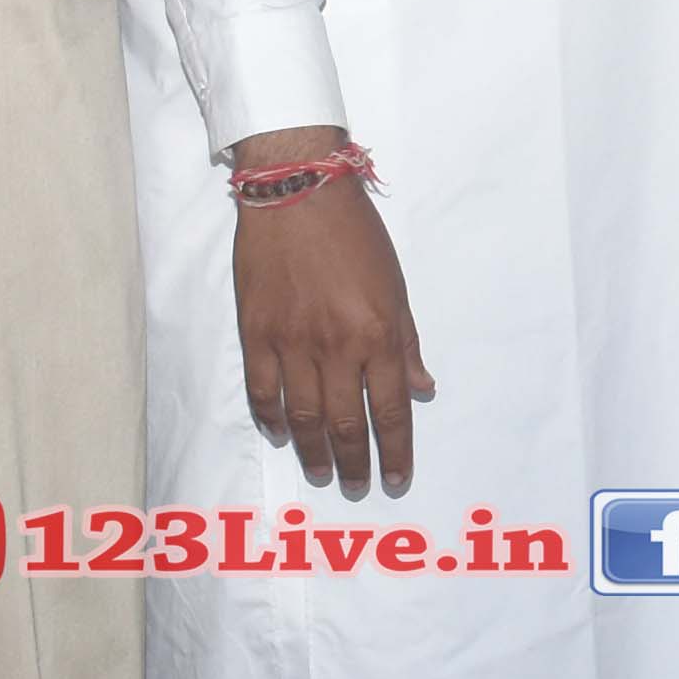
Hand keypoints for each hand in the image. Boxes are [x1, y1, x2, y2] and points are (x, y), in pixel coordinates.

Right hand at [228, 134, 430, 496]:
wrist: (297, 192)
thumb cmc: (355, 235)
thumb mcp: (397, 287)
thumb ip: (407, 343)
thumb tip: (422, 390)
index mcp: (378, 334)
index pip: (390, 410)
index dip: (395, 451)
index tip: (397, 478)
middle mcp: (336, 346)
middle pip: (345, 423)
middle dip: (355, 462)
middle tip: (357, 486)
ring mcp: (292, 341)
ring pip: (302, 416)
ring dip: (314, 451)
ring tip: (323, 472)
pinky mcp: (256, 332)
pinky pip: (263, 390)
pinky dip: (272, 418)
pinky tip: (281, 434)